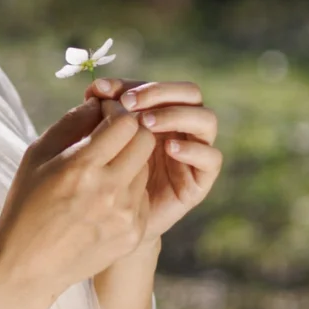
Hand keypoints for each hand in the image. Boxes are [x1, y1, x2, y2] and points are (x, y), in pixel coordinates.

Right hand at [0, 98, 155, 308]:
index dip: (116, 111)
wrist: (27, 267)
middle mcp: (109, 191)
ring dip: (130, 159)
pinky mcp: (133, 234)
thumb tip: (99, 103)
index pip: (125, 122)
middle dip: (131, 130)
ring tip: (103, 168)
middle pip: (145, 140)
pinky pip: (142, 196)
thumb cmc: (26, 205)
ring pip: (145, 167)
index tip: (102, 115)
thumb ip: (70, 123)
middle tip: (112, 134)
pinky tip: (104, 198)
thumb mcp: (36, 156)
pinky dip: (128, 188)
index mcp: (81, 167)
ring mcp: (125, 216)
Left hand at [83, 77, 222, 240]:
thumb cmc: (100, 177)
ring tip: (146, 124)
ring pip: (206, 119)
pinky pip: (211, 158)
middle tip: (129, 104)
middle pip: (190, 94)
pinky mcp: (200, 180)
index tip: (103, 91)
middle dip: (159, 93)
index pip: (160, 86)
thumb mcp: (96, 142)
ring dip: (176, 115)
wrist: (108, 224)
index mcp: (160, 114)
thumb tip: (96, 88)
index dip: (135, 84)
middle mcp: (182, 128)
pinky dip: (193, 149)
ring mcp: (194, 151)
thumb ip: (99, 114)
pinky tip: (168, 148)